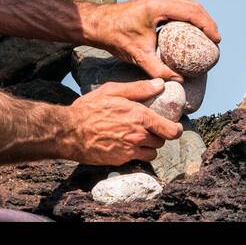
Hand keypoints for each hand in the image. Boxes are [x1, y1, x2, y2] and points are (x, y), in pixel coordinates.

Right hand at [58, 79, 183, 164]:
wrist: (69, 132)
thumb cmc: (89, 109)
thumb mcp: (113, 91)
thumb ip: (139, 89)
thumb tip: (160, 84)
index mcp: (140, 117)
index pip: (171, 130)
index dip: (176, 129)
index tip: (175, 127)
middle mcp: (138, 136)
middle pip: (162, 141)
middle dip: (158, 135)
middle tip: (149, 128)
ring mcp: (130, 150)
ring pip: (152, 152)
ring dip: (149, 146)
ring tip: (139, 137)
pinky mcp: (121, 160)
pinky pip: (138, 159)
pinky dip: (137, 154)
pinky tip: (126, 144)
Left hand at [85, 0, 220, 81]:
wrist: (97, 24)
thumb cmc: (116, 36)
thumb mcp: (139, 55)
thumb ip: (158, 69)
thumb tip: (178, 81)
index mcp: (159, 6)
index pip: (192, 12)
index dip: (208, 25)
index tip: (216, 40)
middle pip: (193, 6)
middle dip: (207, 22)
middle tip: (216, 40)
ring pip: (187, 5)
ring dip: (199, 18)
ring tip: (207, 36)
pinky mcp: (154, 2)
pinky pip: (178, 7)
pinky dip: (189, 17)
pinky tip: (191, 31)